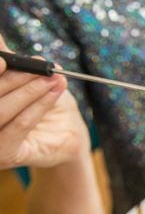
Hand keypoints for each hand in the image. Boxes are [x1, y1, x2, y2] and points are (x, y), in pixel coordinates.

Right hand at [0, 34, 89, 168]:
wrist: (68, 136)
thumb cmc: (46, 104)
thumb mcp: (29, 79)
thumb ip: (13, 63)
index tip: (5, 58)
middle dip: (14, 77)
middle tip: (38, 64)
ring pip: (1, 110)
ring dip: (28, 90)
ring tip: (52, 78)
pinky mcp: (5, 155)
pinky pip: (19, 125)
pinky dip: (38, 105)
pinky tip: (54, 90)